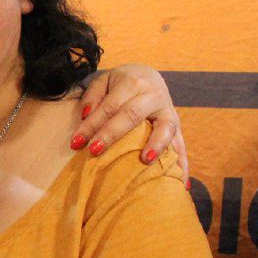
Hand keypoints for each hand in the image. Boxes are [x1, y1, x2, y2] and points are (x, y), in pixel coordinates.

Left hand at [73, 65, 189, 183]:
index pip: (109, 106)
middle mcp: (153, 95)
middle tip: (94, 151)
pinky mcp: (177, 124)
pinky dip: (182, 162)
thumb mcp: (104, 80)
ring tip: (146, 161)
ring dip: (157, 144)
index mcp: (133, 82)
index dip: (91, 124)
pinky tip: (182, 182)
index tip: (75, 142)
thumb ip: (93, 96)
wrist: (149, 75)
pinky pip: (182, 143)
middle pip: (131, 115)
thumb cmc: (121, 83)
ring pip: (165, 127)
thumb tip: (87, 116)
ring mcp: (168, 110)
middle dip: (112, 134)